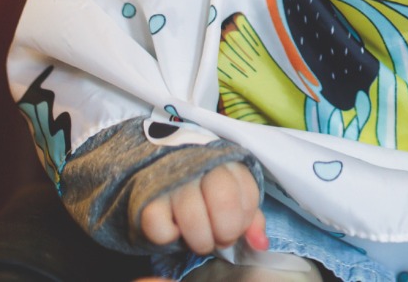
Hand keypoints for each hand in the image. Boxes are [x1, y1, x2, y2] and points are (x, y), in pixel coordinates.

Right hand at [139, 161, 266, 255]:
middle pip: (224, 202)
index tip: (234, 224)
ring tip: (198, 238)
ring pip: (193, 220)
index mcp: (226, 162)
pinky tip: (173, 228)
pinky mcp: (147, 198)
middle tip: (218, 237)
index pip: (247, 194)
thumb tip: (260, 244)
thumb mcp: (231, 196)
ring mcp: (171, 180)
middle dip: (226, 232)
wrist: (156, 167)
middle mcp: (199, 165)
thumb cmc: (202, 188)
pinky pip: (161, 228)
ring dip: (200, 240)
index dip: (243, 220)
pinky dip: (169, 237)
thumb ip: (250, 219)